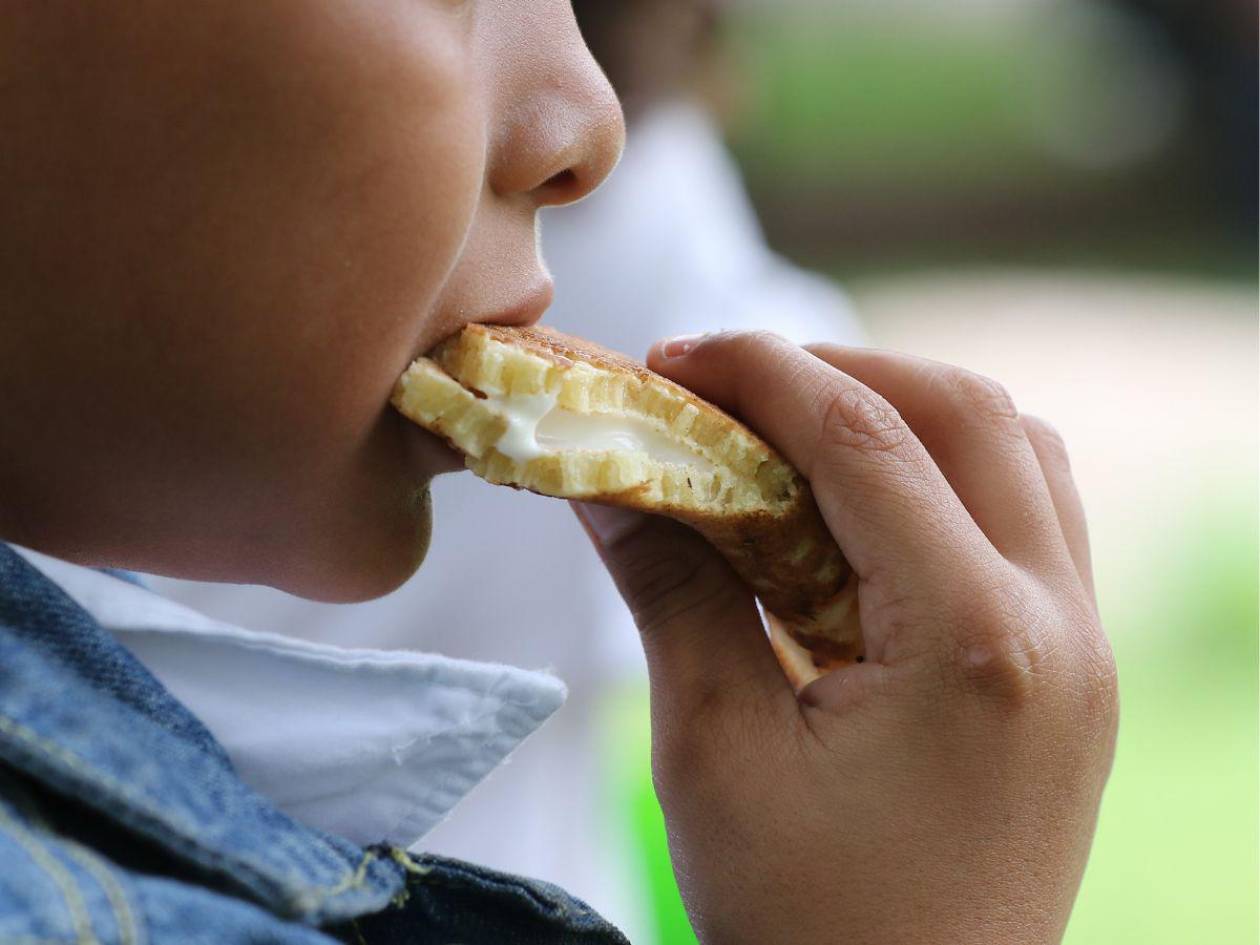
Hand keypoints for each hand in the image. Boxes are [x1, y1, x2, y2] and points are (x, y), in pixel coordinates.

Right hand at [573, 331, 1117, 944]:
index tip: (674, 358)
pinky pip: (1031, 517)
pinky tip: (864, 513)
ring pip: (1017, 452)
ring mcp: (1084, 648)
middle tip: (726, 387)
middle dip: (836, 371)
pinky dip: (945, 477)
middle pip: (967, 412)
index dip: (761, 373)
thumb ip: (672, 592)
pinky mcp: (1075, 672)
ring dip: (903, 414)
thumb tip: (607, 479)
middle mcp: (1059, 626)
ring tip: (793, 436)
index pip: (868, 439)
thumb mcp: (714, 752)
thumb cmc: (806, 923)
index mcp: (974, 644)